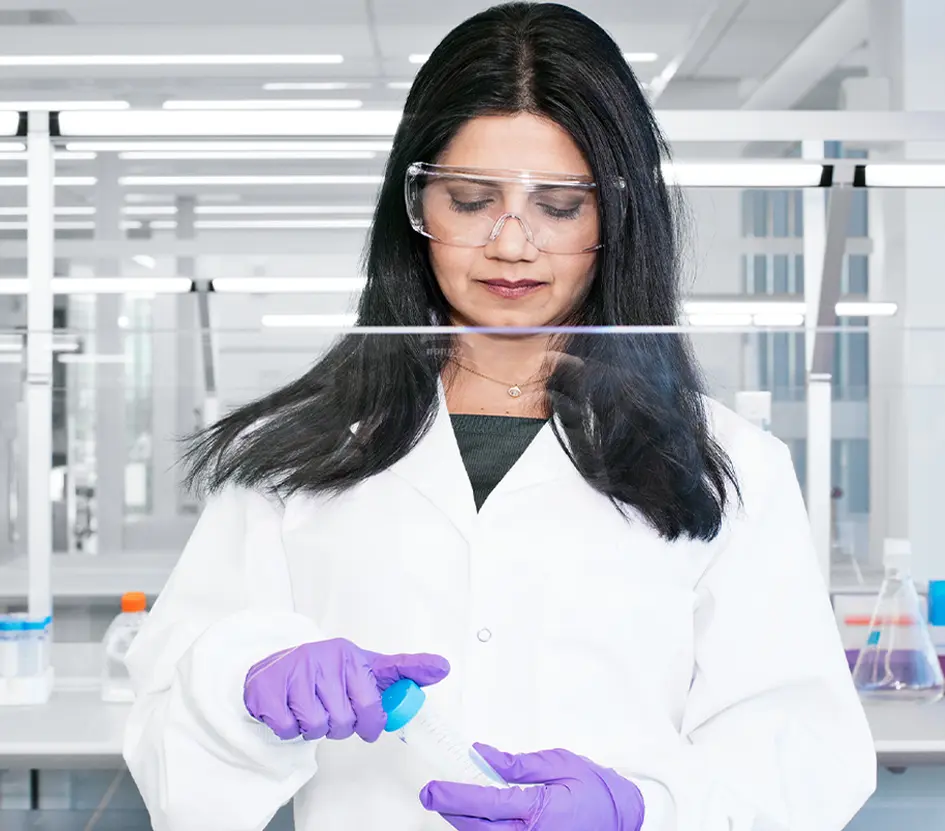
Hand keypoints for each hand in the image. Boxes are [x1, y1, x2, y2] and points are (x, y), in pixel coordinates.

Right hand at [243, 638, 448, 742]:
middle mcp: (328, 659)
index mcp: (353, 656)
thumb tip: (441, 668)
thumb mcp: (361, 669)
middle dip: (343, 725)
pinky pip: (290, 728)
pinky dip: (290, 729)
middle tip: (334, 714)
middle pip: (349, 718)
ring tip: (311, 710)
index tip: (423, 681)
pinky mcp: (270, 689)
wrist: (273, 670)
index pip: (384, 680)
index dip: (397, 690)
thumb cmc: (323, 673)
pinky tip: (290, 711)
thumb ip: (397, 674)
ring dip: (315, 728)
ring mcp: (298, 671)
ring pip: (320, 726)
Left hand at [420, 744, 644, 830]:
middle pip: (478, 828)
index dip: (456, 796)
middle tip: (432, 793)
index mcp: (540, 811)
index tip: (433, 789)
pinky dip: (481, 830)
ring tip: (450, 800)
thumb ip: (517, 764)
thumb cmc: (594, 789)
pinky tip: (474, 816)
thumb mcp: (557, 764)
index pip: (488, 804)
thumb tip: (483, 756)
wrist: (619, 815)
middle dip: (451, 811)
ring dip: (464, 821)